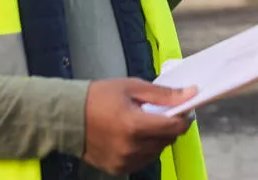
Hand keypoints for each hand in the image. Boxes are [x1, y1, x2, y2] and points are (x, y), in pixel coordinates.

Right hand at [82, 79, 197, 174]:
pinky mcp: (117, 169)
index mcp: (135, 125)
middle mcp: (131, 147)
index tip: (182, 110)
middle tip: (158, 114)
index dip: (183, 118)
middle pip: (167, 140)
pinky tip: (133, 137)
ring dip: (157, 139)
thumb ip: (163, 94)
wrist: (67, 116)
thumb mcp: (131, 87)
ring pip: (156, 152)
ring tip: (142, 124)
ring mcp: (124, 161)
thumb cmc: (98, 97)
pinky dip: (144, 150)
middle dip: (168, 126)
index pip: (175, 127)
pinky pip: (142, 161)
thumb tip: (190, 94)